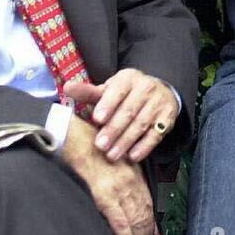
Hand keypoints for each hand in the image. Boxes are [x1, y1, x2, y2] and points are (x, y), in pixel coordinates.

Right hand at [59, 118, 154, 234]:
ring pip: (136, 221)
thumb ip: (119, 173)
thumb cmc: (89, 142)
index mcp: (132, 172)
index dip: (149, 222)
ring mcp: (119, 188)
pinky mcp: (106, 194)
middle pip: (144, 215)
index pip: (147, 203)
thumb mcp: (112, 156)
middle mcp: (130, 181)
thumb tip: (119, 193)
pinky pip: (120, 222)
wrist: (75, 134)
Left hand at [65, 69, 179, 162]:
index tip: (97, 119)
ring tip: (112, 155)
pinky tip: (133, 156)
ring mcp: (159, 102)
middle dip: (114, 129)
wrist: (159, 92)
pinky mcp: (168, 118)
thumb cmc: (126, 94)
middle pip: (129, 110)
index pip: (118, 90)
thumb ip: (89, 92)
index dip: (108, 104)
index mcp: (129, 78)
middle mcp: (146, 87)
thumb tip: (67, 88)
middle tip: (100, 145)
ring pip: (142, 124)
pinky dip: (144, 146)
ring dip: (126, 141)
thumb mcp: (109, 89)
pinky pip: (156, 134)